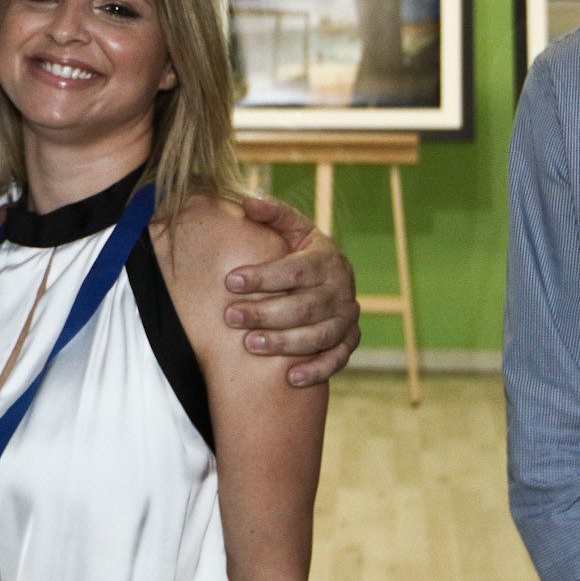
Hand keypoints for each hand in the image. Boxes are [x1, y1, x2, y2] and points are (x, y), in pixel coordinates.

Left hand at [227, 196, 361, 386]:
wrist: (328, 279)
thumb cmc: (299, 252)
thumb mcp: (291, 229)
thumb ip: (272, 213)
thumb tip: (247, 202)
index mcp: (327, 258)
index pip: (296, 269)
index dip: (263, 276)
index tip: (230, 281)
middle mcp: (342, 289)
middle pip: (305, 306)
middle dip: (265, 313)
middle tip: (230, 317)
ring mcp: (348, 317)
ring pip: (320, 334)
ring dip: (285, 342)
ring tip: (250, 345)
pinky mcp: (349, 341)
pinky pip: (337, 359)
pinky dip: (317, 369)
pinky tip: (290, 378)